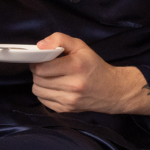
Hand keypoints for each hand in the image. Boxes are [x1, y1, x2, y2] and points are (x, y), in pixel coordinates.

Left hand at [30, 33, 149, 115]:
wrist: (111, 90)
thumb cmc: (94, 65)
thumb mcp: (80, 46)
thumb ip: (59, 39)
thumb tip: (39, 45)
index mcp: (76, 66)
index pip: (42, 68)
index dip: (38, 62)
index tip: (42, 59)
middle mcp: (73, 85)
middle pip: (38, 79)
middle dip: (38, 72)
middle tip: (46, 67)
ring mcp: (69, 100)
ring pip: (37, 91)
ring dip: (40, 83)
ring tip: (49, 77)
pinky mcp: (66, 110)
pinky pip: (43, 101)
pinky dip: (45, 93)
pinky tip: (54, 87)